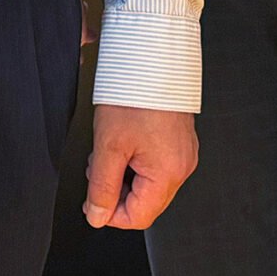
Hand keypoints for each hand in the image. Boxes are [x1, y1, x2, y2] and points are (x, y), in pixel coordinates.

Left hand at [84, 105, 198, 229]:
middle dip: (116, 190)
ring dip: (124, 174)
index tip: (92, 201)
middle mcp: (182, 167)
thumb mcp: (108, 146)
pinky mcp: (180, 142)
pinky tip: (124, 140)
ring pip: (149, 184)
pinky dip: (136, 160)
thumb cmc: (135, 94)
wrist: (153, 58)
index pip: (138, 218)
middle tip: (98, 166)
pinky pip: (156, 165)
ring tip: (110, 148)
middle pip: (145, 202)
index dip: (110, 214)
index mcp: (168, 173)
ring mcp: (184, 154)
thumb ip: (102, 187)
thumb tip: (98, 216)